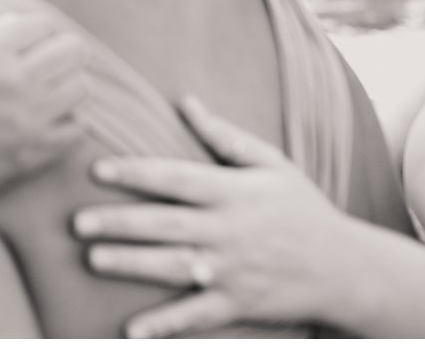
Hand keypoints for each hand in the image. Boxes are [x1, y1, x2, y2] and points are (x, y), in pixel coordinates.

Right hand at [0, 12, 86, 214]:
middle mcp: (12, 79)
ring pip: (81, 88)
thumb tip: (10, 24)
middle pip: (72, 51)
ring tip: (52, 94)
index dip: (39, 31)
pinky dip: (66, 124)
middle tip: (55, 63)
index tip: (34, 43)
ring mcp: (27, 118)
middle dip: (65, 52)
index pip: (41, 24)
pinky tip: (48, 123)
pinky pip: (76, 129)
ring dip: (68, 87)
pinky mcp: (34, 153)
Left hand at [70, 95, 363, 336]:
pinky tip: (131, 330)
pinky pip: (195, 316)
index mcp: (232, 192)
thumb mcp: (271, 164)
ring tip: (92, 259)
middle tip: (77, 221)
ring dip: (131, 264)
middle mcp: (228, 231)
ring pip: (173, 267)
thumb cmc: (302, 208)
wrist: (347, 269)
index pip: (175, 178)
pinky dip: (164, 325)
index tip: (97, 170)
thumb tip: (186, 99)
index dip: (135, 173)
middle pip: (165, 224)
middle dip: (119, 222)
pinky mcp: (238, 304)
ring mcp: (232, 270)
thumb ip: (224, 135)